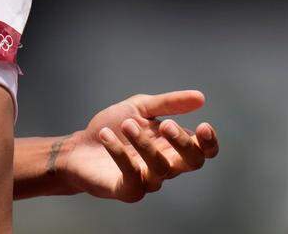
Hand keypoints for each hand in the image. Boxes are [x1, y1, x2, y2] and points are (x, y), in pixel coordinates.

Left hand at [57, 90, 218, 201]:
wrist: (78, 147)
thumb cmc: (112, 127)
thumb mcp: (140, 107)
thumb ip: (168, 103)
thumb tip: (201, 97)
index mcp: (172, 146)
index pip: (203, 151)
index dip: (209, 143)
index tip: (203, 126)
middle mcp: (165, 166)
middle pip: (191, 162)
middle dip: (182, 143)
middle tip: (164, 124)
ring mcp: (147, 180)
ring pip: (160, 167)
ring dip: (144, 143)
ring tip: (126, 124)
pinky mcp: (127, 190)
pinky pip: (131, 176)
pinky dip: (119, 153)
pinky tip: (107, 136)